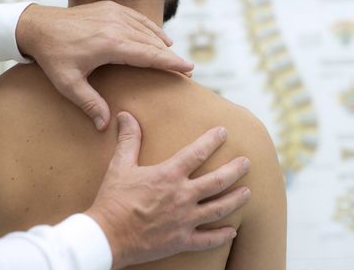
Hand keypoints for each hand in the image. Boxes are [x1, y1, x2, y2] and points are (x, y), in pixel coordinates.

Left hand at [16, 1, 193, 129]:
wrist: (37, 26)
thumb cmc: (52, 56)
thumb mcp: (67, 83)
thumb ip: (89, 103)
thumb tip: (105, 125)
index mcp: (111, 44)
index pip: (149, 54)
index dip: (171, 62)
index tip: (189, 68)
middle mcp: (117, 26)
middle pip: (153, 43)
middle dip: (171, 56)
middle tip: (187, 69)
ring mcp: (115, 14)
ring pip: (148, 30)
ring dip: (163, 44)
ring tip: (175, 57)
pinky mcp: (111, 8)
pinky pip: (139, 18)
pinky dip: (152, 28)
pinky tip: (161, 37)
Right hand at [86, 112, 250, 268]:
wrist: (105, 236)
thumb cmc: (113, 199)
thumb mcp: (120, 166)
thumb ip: (129, 139)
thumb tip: (125, 115)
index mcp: (169, 175)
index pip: (197, 152)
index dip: (212, 140)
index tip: (223, 131)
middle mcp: (182, 196)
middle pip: (217, 181)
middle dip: (235, 170)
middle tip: (247, 162)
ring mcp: (184, 219)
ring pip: (219, 208)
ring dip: (236, 199)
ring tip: (248, 192)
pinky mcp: (181, 240)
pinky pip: (208, 239)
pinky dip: (222, 236)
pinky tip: (233, 231)